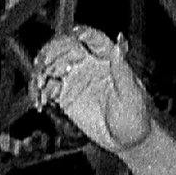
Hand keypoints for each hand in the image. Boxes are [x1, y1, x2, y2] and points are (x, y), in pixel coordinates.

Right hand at [31, 26, 154, 154]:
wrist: (127, 140)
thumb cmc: (136, 117)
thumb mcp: (132, 95)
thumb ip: (122, 70)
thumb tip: (119, 44)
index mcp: (106, 58)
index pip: (91, 38)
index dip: (81, 34)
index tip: (73, 38)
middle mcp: (87, 63)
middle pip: (64, 47)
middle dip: (52, 53)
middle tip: (46, 66)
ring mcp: (74, 78)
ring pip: (51, 65)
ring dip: (40, 72)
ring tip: (39, 87)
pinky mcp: (65, 96)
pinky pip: (47, 88)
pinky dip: (39, 92)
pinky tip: (40, 102)